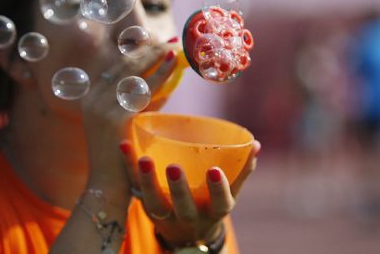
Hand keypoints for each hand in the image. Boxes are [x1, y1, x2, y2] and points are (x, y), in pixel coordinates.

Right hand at [79, 42, 178, 187]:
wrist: (107, 186)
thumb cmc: (121, 157)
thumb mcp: (124, 122)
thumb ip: (136, 102)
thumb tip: (160, 79)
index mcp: (91, 97)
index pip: (116, 67)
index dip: (137, 52)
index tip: (154, 42)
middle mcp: (92, 98)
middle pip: (124, 64)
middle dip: (147, 49)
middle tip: (168, 41)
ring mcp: (101, 106)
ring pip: (133, 72)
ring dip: (154, 56)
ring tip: (172, 47)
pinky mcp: (114, 117)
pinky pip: (142, 88)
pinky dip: (160, 73)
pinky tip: (172, 63)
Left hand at [119, 139, 260, 245]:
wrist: (186, 234)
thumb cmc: (211, 203)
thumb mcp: (228, 193)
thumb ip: (241, 170)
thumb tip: (255, 144)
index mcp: (214, 211)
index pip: (220, 203)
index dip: (218, 189)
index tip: (214, 171)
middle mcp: (189, 216)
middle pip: (183, 207)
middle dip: (179, 189)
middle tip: (174, 168)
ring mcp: (165, 214)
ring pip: (153, 201)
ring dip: (147, 180)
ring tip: (143, 158)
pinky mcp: (146, 206)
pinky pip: (134, 186)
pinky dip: (128, 167)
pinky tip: (124, 145)